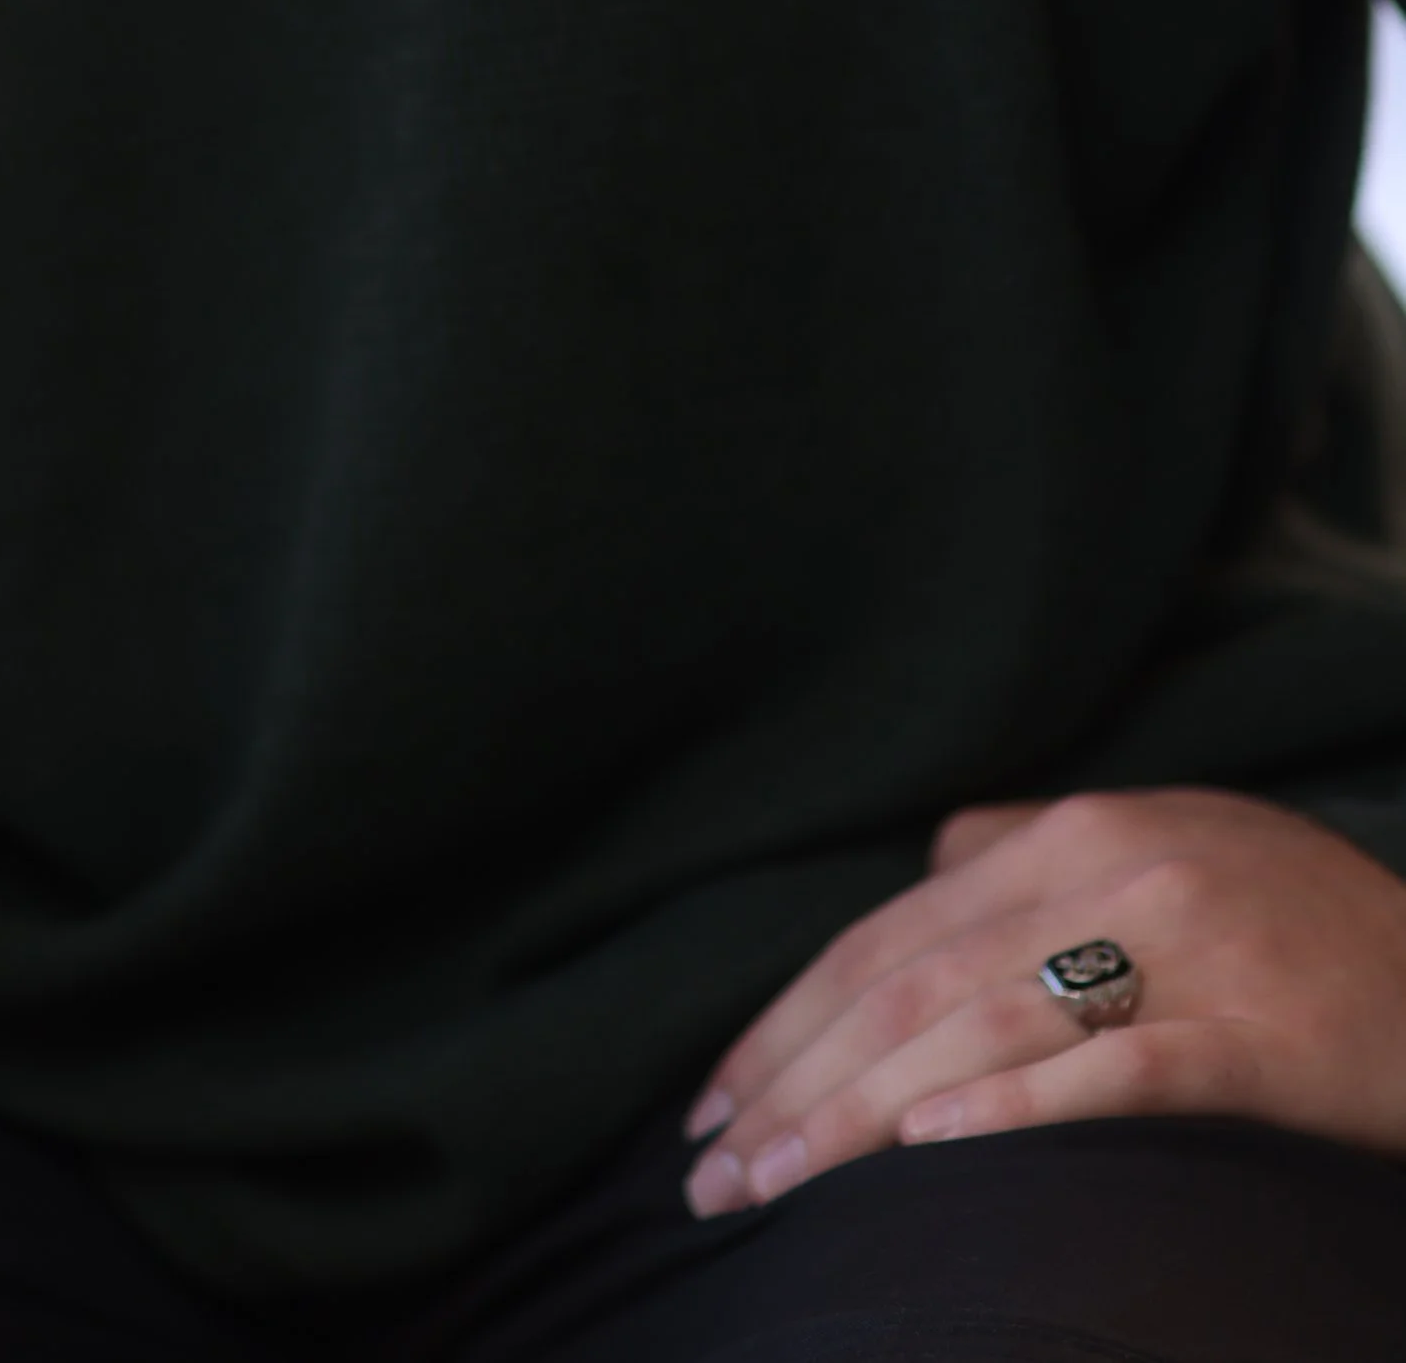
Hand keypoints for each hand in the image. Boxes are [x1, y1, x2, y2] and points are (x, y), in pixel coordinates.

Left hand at [682, 786, 1405, 1217]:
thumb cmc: (1306, 929)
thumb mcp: (1171, 847)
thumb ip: (1045, 851)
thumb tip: (932, 866)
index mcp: (1080, 831)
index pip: (890, 934)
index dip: (788, 1021)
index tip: (714, 1105)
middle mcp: (1117, 871)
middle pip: (912, 983)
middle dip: (795, 1082)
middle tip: (711, 1177)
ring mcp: (1192, 951)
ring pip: (983, 1029)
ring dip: (861, 1116)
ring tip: (777, 1186)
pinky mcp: (1260, 1038)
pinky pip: (1122, 1071)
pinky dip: (1019, 1106)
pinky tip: (931, 1147)